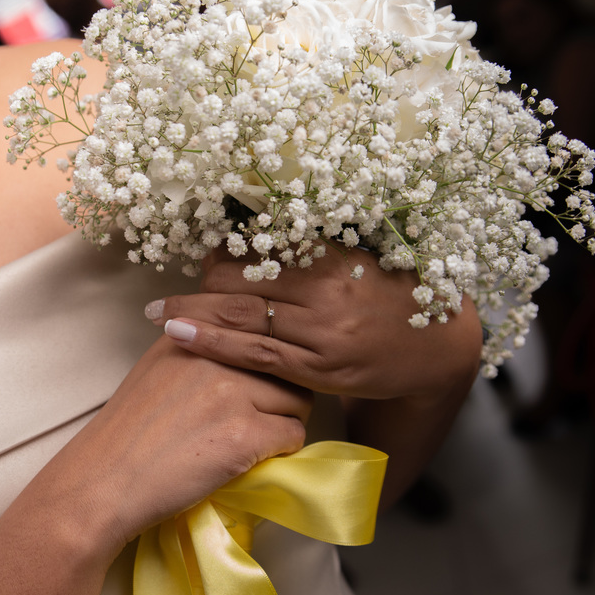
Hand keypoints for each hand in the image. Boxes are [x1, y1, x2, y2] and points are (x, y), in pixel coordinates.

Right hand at [56, 336, 311, 553]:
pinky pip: (293, 435)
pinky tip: (251, 459)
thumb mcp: (156, 369)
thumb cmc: (125, 436)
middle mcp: (214, 353)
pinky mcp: (244, 434)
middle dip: (281, 390)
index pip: (259, 325)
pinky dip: (281, 451)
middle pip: (285, 364)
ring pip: (298, 399)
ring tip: (255, 439)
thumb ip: (197, 348)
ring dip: (285, 420)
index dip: (269, 355)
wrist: (101, 483)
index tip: (262, 376)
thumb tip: (243, 345)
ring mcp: (231, 391)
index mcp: (192, 333)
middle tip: (259, 416)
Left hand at [145, 247, 481, 402]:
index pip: (260, 246)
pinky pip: (254, 353)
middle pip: (242, 280)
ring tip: (156, 313)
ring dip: (191, 312)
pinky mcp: (319, 370)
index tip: (202, 255)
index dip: (223, 251)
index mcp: (333, 256)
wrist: (438, 351)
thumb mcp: (359, 260)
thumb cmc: (392, 299)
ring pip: (241, 315)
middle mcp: (327, 292)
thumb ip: (312, 245)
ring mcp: (322, 333)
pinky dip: (211, 342)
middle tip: (173, 291)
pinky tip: (178, 335)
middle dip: (202, 284)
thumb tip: (252, 224)